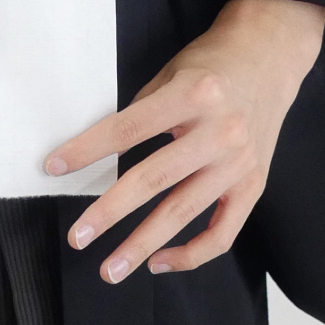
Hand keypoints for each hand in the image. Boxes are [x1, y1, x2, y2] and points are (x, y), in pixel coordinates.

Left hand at [44, 0, 324, 283]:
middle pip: (154, 179)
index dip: (88, 150)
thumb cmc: (212, 62)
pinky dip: (191, 254)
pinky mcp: (255, 185)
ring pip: (183, 213)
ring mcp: (240, 163)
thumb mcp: (172, 71)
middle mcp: (219, 132)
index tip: (54, 167)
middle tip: (77, 237)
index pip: (128, 129)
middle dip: (110, 212)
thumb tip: (106, 153)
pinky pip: (222, 232)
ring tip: (110, 268)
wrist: (269, 56)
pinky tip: (159, 261)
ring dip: (142, 245)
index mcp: (193, 95)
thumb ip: (143, 111)